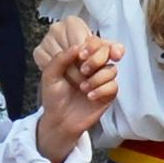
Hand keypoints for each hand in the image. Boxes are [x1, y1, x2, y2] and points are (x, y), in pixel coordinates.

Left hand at [31, 17, 119, 141]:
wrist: (60, 120)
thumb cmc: (54, 97)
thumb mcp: (50, 76)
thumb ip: (60, 59)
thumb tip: (76, 47)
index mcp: (80, 58)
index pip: (94, 42)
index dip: (92, 45)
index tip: (82, 55)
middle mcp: (94, 66)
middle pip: (107, 51)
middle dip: (96, 60)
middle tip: (83, 70)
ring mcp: (102, 79)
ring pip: (111, 70)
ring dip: (96, 79)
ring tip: (82, 88)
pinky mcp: (109, 93)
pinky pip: (113, 86)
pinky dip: (101, 90)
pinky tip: (90, 97)